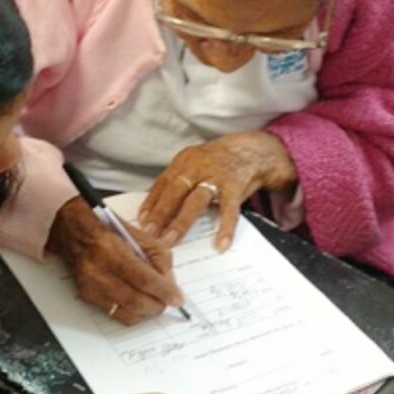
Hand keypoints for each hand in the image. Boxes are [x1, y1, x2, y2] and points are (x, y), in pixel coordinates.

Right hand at [47, 196, 182, 323]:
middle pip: (135, 300)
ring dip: (145, 312)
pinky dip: (130, 311)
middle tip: (167, 302)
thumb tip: (169, 283)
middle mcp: (98, 270)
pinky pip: (113, 312)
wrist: (73, 229)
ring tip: (153, 303)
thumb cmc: (106, 229)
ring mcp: (90, 285)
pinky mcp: (86, 295)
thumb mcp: (138, 234)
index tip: (178, 298)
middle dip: (157, 305)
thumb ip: (158, 257)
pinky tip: (137, 302)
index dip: (165, 292)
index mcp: (112, 250)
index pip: (144, 279)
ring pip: (125, 312)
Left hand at [140, 132, 297, 251]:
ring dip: (181, 222)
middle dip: (160, 214)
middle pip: (174, 191)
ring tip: (171, 240)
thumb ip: (178, 181)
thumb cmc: (218, 162)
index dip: (150, 202)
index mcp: (184, 162)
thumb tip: (154, 206)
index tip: (140, 220)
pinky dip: (225, 228)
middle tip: (150, 234)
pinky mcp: (236, 185)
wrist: (252, 149)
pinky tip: (220, 244)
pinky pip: (229, 209)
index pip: (163, 183)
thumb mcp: (195, 164)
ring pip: (195, 201)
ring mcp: (217, 176)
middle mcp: (198, 167)